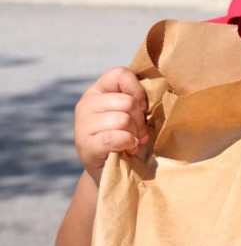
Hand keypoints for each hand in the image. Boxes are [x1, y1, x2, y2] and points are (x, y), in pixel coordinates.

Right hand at [73, 66, 150, 182]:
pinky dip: (127, 143)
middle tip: (137, 132)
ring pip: (122, 120)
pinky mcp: (85, 146)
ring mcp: (82, 125)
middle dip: (139, 120)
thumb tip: (153, 93)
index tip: (142, 107)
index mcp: (98, 91)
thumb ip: (137, 99)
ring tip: (131, 141)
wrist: (113, 170)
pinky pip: (115, 138)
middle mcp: (86, 104)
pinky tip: (127, 148)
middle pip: (126, 102)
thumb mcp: (132, 113)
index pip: (120, 74)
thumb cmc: (127, 136)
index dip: (138, 91)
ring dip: (134, 134)